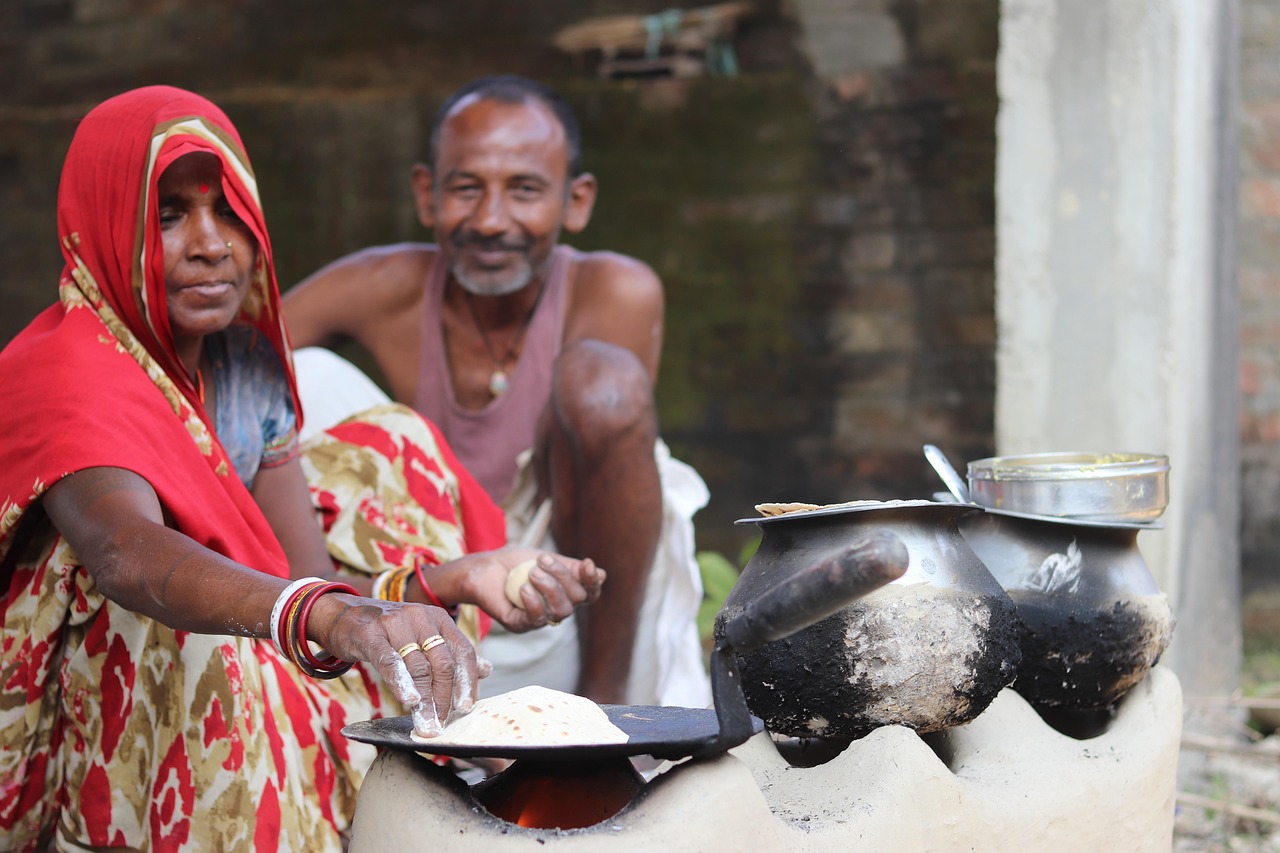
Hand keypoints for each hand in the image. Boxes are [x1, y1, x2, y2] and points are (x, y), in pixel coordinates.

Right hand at [307, 594, 490, 736]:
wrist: (342, 614)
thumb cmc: (387, 630)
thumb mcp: (422, 636)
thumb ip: (452, 653)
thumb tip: (486, 670)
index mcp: (438, 618)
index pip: (462, 651)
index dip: (467, 681)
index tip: (465, 708)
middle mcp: (420, 617)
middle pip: (442, 662)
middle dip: (444, 696)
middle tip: (440, 723)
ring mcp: (394, 623)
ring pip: (418, 666)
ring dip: (424, 700)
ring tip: (425, 724)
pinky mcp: (370, 634)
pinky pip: (390, 661)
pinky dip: (402, 683)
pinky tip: (409, 701)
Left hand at [464, 548, 604, 632]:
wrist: (482, 569)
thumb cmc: (514, 562)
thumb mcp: (545, 559)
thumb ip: (570, 567)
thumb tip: (602, 574)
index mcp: (566, 591)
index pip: (590, 593)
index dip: (592, 581)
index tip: (587, 564)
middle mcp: (556, 607)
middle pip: (577, 599)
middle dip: (563, 576)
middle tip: (542, 560)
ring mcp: (540, 618)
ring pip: (561, 611)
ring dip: (550, 589)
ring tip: (532, 573)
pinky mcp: (520, 625)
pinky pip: (536, 619)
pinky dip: (533, 602)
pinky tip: (523, 588)